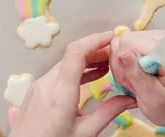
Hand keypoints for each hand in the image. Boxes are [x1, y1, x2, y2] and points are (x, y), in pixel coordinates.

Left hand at [10, 32, 136, 136]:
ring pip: (65, 64)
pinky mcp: (36, 92)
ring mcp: (39, 87)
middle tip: (115, 53)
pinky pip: (57, 74)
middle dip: (96, 50)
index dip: (96, 39)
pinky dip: (75, 70)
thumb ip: (108, 113)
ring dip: (86, 60)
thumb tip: (128, 99)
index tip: (112, 37)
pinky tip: (88, 76)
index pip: (77, 52)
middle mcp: (47, 85)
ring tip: (106, 64)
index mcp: (60, 93)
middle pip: (73, 55)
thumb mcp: (84, 134)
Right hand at [110, 30, 164, 136]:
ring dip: (123, 69)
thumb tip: (122, 52)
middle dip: (123, 67)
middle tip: (136, 87)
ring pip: (120, 46)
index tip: (133, 83)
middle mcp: (160, 39)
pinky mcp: (146, 43)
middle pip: (123, 42)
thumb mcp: (154, 99)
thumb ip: (138, 75)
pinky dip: (125, 67)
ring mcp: (152, 39)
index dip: (123, 63)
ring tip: (138, 85)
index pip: (129, 42)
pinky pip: (123, 50)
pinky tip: (137, 79)